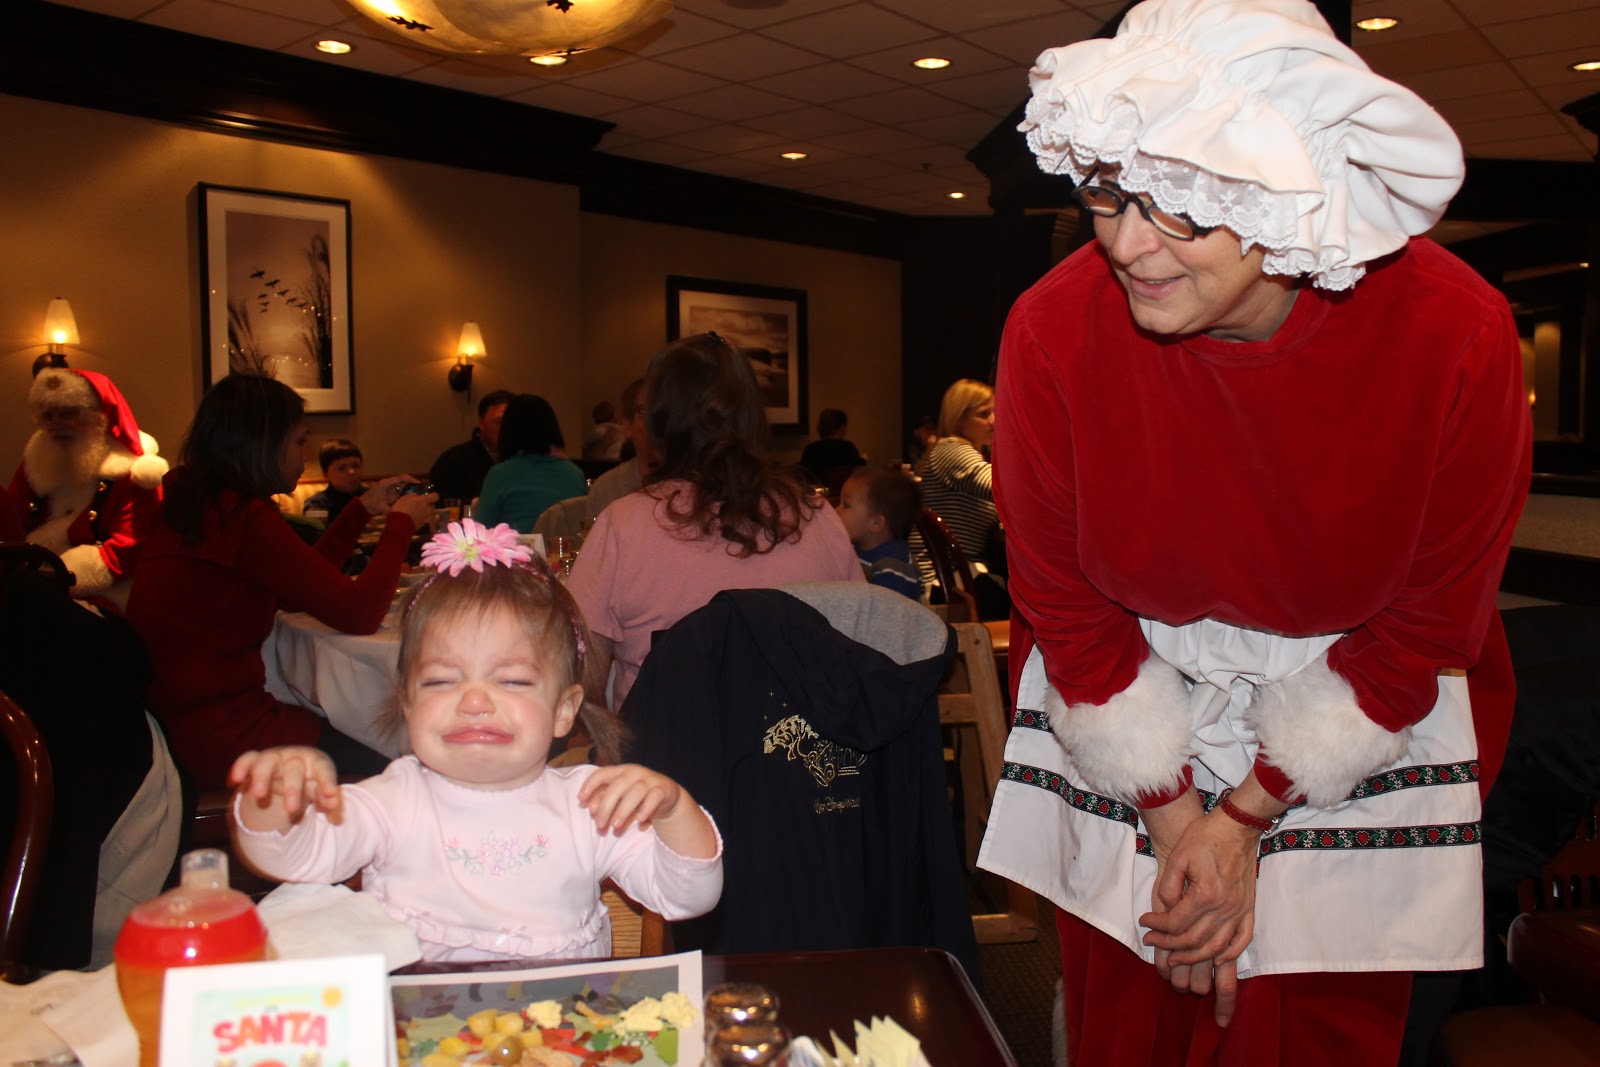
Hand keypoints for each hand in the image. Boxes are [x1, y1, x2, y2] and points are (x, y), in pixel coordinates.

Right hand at [230, 746, 340, 829]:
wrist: (288, 772)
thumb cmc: (310, 782)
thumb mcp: (321, 791)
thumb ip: (327, 801)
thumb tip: (333, 809)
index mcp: (315, 762)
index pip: (323, 769)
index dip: (326, 781)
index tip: (329, 794)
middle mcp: (294, 758)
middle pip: (294, 770)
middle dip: (293, 790)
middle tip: (292, 810)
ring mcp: (274, 757)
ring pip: (267, 763)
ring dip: (262, 778)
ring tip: (259, 795)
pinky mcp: (256, 760)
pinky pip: (246, 760)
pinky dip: (240, 767)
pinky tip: (234, 781)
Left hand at [360, 475, 432, 517]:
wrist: (362, 506)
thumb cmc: (370, 504)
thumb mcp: (380, 507)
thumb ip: (390, 510)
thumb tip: (401, 513)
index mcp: (386, 483)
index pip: (401, 478)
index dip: (411, 479)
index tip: (419, 484)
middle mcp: (389, 484)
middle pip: (403, 481)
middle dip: (413, 485)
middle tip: (422, 490)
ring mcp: (389, 488)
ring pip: (402, 486)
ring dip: (410, 490)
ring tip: (419, 495)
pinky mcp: (389, 492)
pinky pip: (400, 491)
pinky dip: (406, 494)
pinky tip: (411, 499)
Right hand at [389, 490, 437, 525]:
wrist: (401, 523)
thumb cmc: (402, 508)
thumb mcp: (405, 498)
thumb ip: (413, 496)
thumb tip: (416, 496)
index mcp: (425, 500)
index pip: (435, 496)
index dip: (433, 496)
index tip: (428, 496)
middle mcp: (429, 509)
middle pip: (432, 505)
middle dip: (427, 505)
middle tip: (420, 505)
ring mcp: (427, 517)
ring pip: (430, 513)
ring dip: (425, 512)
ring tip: (417, 513)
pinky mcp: (424, 524)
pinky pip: (425, 520)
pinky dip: (422, 519)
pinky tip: (415, 519)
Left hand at [577, 764, 682, 835]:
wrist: (665, 796)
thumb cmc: (636, 796)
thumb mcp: (620, 798)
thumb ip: (605, 802)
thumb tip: (592, 809)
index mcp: (620, 771)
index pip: (602, 773)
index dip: (590, 785)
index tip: (581, 800)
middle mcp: (634, 772)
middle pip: (617, 786)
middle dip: (606, 806)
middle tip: (600, 825)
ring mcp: (650, 780)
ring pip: (635, 793)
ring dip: (623, 810)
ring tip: (615, 826)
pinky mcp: (662, 790)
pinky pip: (654, 798)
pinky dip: (646, 808)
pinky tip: (639, 820)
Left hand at [1140, 808, 1261, 1025]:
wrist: (1237, 826)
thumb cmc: (1205, 837)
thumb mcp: (1178, 856)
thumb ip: (1168, 886)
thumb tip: (1166, 909)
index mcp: (1206, 893)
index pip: (1176, 923)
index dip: (1157, 926)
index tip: (1144, 922)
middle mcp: (1225, 907)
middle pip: (1194, 940)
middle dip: (1169, 945)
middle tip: (1152, 940)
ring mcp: (1240, 910)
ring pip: (1216, 947)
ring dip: (1194, 957)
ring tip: (1175, 956)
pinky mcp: (1249, 908)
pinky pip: (1243, 939)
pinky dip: (1230, 953)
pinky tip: (1216, 958)